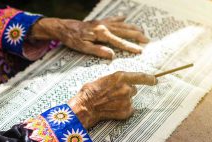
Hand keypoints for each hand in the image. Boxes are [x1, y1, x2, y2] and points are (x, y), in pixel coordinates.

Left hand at [30, 17, 148, 58]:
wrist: (63, 27)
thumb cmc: (72, 39)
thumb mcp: (83, 48)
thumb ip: (98, 51)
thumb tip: (112, 55)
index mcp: (101, 34)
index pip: (119, 42)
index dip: (130, 46)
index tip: (140, 50)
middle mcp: (104, 26)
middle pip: (124, 31)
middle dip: (137, 35)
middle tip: (147, 40)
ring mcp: (102, 22)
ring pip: (121, 24)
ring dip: (132, 27)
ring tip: (142, 30)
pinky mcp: (99, 21)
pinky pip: (112, 19)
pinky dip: (120, 18)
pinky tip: (125, 17)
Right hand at [68, 71, 156, 128]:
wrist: (85, 107)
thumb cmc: (90, 92)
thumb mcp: (104, 79)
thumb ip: (117, 80)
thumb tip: (123, 82)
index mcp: (120, 77)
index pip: (141, 76)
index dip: (149, 79)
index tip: (155, 80)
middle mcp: (126, 88)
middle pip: (133, 90)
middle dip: (126, 92)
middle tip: (113, 94)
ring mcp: (127, 101)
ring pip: (130, 100)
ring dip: (123, 101)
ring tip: (110, 102)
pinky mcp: (126, 112)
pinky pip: (128, 110)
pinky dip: (122, 110)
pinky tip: (112, 109)